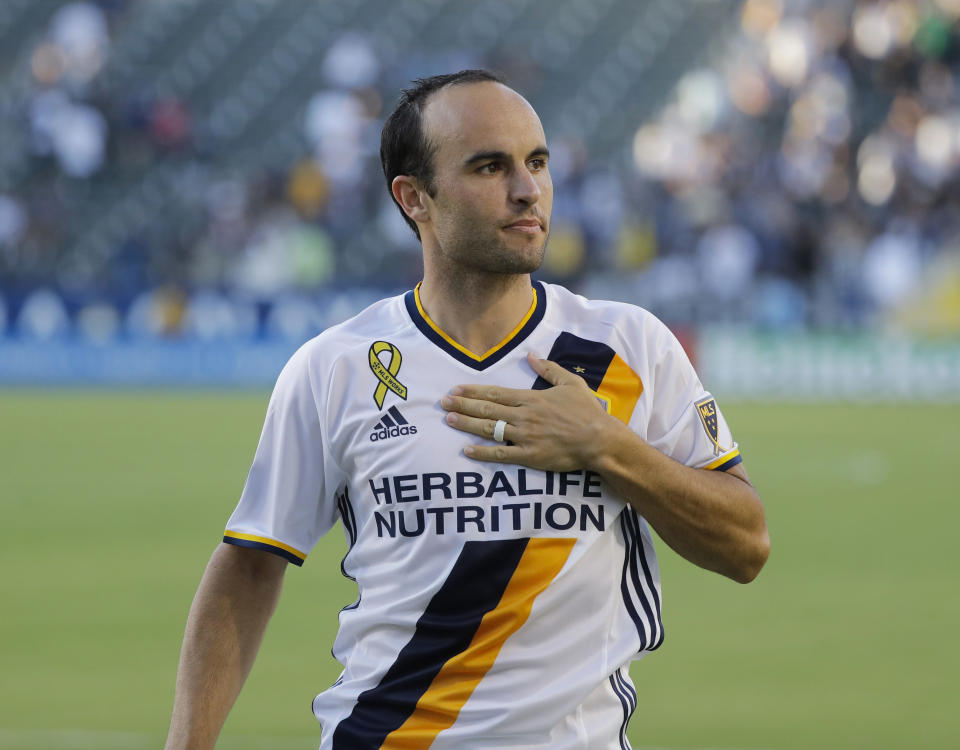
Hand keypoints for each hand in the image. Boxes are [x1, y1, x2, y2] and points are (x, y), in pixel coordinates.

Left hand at [440, 353, 618, 471]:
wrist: (600, 440)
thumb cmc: (587, 411)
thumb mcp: (570, 383)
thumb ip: (548, 368)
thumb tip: (530, 354)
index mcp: (531, 398)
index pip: (496, 393)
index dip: (473, 391)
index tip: (456, 389)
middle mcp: (524, 416)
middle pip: (487, 410)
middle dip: (463, 405)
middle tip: (443, 402)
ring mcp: (525, 437)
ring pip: (490, 430)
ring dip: (467, 424)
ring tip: (449, 420)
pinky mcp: (530, 456)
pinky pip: (501, 455)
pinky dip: (483, 453)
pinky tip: (467, 450)